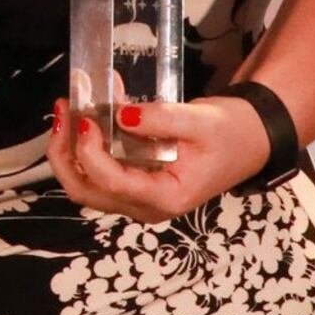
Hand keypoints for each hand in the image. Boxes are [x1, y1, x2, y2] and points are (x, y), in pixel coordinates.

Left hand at [45, 93, 269, 222]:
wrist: (249, 141)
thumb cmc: (231, 134)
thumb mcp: (202, 121)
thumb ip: (162, 119)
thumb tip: (121, 114)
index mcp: (165, 198)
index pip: (113, 182)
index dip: (90, 151)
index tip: (85, 118)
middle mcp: (145, 205)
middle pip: (86, 190)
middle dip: (65, 152)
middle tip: (64, 110)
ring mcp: (137, 197)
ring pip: (85, 184)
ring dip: (69, 148)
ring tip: (68, 108)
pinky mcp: (133, 182)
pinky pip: (97, 171)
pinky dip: (84, 146)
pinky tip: (85, 114)